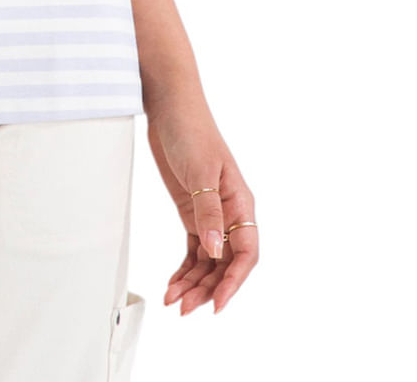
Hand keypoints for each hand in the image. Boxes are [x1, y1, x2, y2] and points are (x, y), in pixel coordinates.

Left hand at [144, 94, 258, 315]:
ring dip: (194, 283)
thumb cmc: (192, 131)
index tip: (217, 304)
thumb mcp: (200, 171)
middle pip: (225, 263)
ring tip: (175, 302)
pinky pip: (194, 250)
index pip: (245, 253)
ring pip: (208, 260)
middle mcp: (229, 213)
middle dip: (207, 288)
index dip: (234, 282)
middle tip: (185, 308)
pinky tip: (174, 284)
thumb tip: (215, 250)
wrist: (170, 107)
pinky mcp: (192, 212)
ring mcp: (210, 214)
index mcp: (240, 203)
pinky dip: (185, 268)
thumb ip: (208, 211)